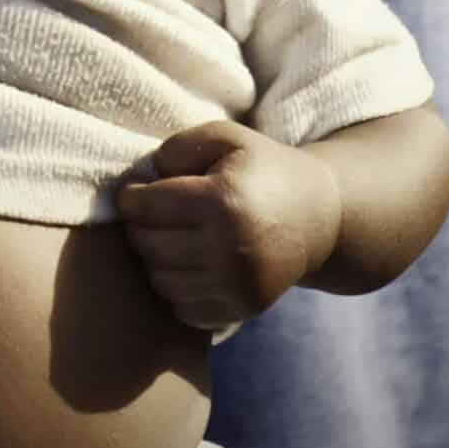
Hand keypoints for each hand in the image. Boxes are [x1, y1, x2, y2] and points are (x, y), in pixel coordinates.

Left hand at [115, 122, 342, 331]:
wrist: (319, 218)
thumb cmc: (261, 169)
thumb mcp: (225, 137)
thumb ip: (178, 146)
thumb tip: (145, 177)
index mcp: (223, 201)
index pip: (146, 207)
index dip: (130, 197)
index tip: (134, 191)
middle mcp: (231, 250)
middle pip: (149, 246)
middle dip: (138, 227)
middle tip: (148, 215)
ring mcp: (239, 286)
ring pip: (162, 281)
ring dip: (154, 260)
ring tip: (167, 237)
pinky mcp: (244, 310)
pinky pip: (185, 310)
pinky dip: (176, 289)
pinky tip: (186, 264)